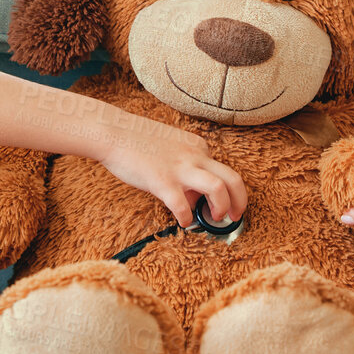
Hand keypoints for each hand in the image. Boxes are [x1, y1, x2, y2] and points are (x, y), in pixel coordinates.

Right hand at [98, 115, 247, 228]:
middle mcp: (195, 156)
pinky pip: (183, 206)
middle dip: (240, 202)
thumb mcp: (172, 147)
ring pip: (219, 189)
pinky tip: (182, 221)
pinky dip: (187, 219)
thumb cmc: (138, 140)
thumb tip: (192, 195)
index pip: (222, 171)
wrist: (113, 132)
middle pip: (233, 179)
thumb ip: (186, 167)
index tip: (214, 203)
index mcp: (198, 147)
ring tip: (214, 218)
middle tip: (235, 216)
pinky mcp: (163, 181)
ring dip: (223, 208)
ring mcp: (180, 168)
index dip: (223, 191)